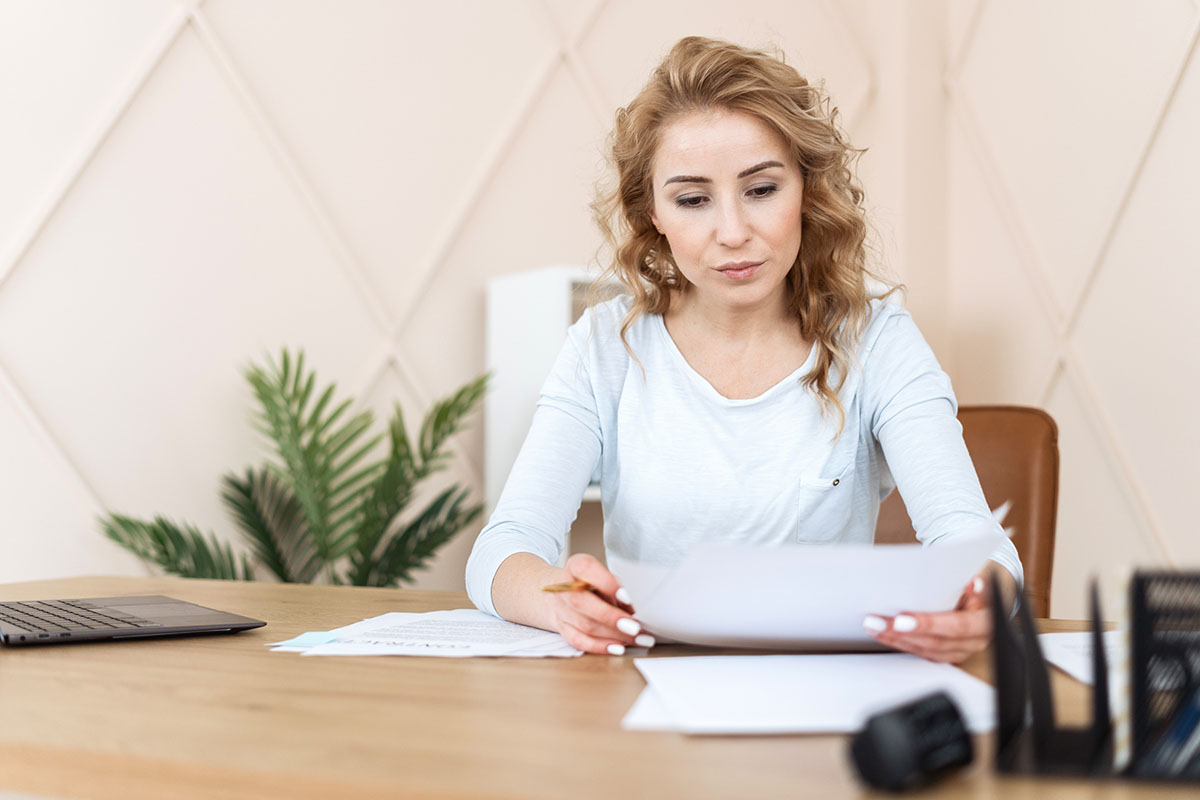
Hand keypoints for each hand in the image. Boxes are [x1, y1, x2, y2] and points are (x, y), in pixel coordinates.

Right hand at [544, 553, 654, 654]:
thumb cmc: (590, 581)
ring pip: (584, 625)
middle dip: (612, 617)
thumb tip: (638, 605)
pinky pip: (579, 641)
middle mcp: (564, 588)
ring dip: (614, 635)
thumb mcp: (603, 574)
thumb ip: (617, 586)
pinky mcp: (562, 628)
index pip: (586, 570)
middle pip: (582, 603)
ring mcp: (561, 609)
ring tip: (637, 638)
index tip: (627, 596)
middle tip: (636, 627)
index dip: (607, 583)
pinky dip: (600, 646)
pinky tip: (618, 648)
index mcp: (575, 566)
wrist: (562, 590)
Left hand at [863, 573, 994, 663]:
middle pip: (934, 642)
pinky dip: (899, 644)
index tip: (901, 620)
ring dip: (895, 639)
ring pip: (924, 651)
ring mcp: (958, 653)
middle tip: (876, 623)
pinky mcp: (945, 657)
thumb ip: (972, 587)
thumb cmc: (975, 596)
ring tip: (873, 626)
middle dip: (902, 633)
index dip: (929, 624)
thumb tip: (973, 583)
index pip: (956, 626)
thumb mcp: (977, 588)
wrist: (983, 612)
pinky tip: (882, 635)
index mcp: (984, 625)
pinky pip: (920, 654)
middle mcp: (973, 644)